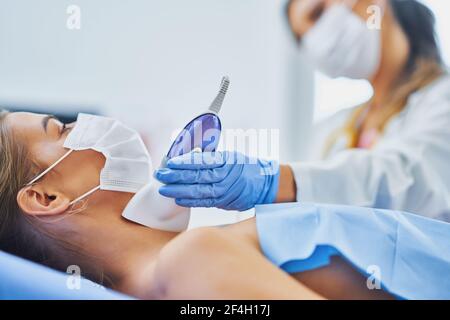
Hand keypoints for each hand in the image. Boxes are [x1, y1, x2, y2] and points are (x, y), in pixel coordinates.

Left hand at [155, 151, 279, 210]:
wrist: (264, 184)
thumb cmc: (245, 167)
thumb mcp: (230, 156)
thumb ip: (211, 158)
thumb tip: (188, 158)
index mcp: (225, 160)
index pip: (201, 161)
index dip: (184, 162)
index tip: (170, 162)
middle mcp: (224, 175)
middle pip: (196, 176)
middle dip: (176, 176)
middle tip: (160, 174)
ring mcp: (224, 190)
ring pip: (198, 191)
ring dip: (179, 191)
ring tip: (164, 189)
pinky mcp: (223, 202)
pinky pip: (204, 202)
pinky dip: (190, 202)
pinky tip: (178, 200)